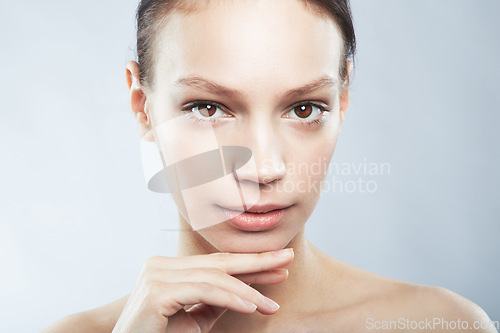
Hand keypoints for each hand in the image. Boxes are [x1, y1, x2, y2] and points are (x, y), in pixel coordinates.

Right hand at [112, 248, 293, 332]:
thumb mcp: (194, 318)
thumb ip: (214, 301)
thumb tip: (245, 292)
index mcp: (168, 267)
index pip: (216, 263)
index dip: (249, 265)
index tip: (277, 266)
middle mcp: (161, 264)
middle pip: (218, 263)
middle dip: (256, 263)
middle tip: (286, 260)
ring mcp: (157, 275)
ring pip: (214, 277)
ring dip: (248, 290)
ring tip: (271, 304)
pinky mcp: (157, 291)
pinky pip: (204, 291)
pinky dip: (231, 297)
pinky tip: (252, 305)